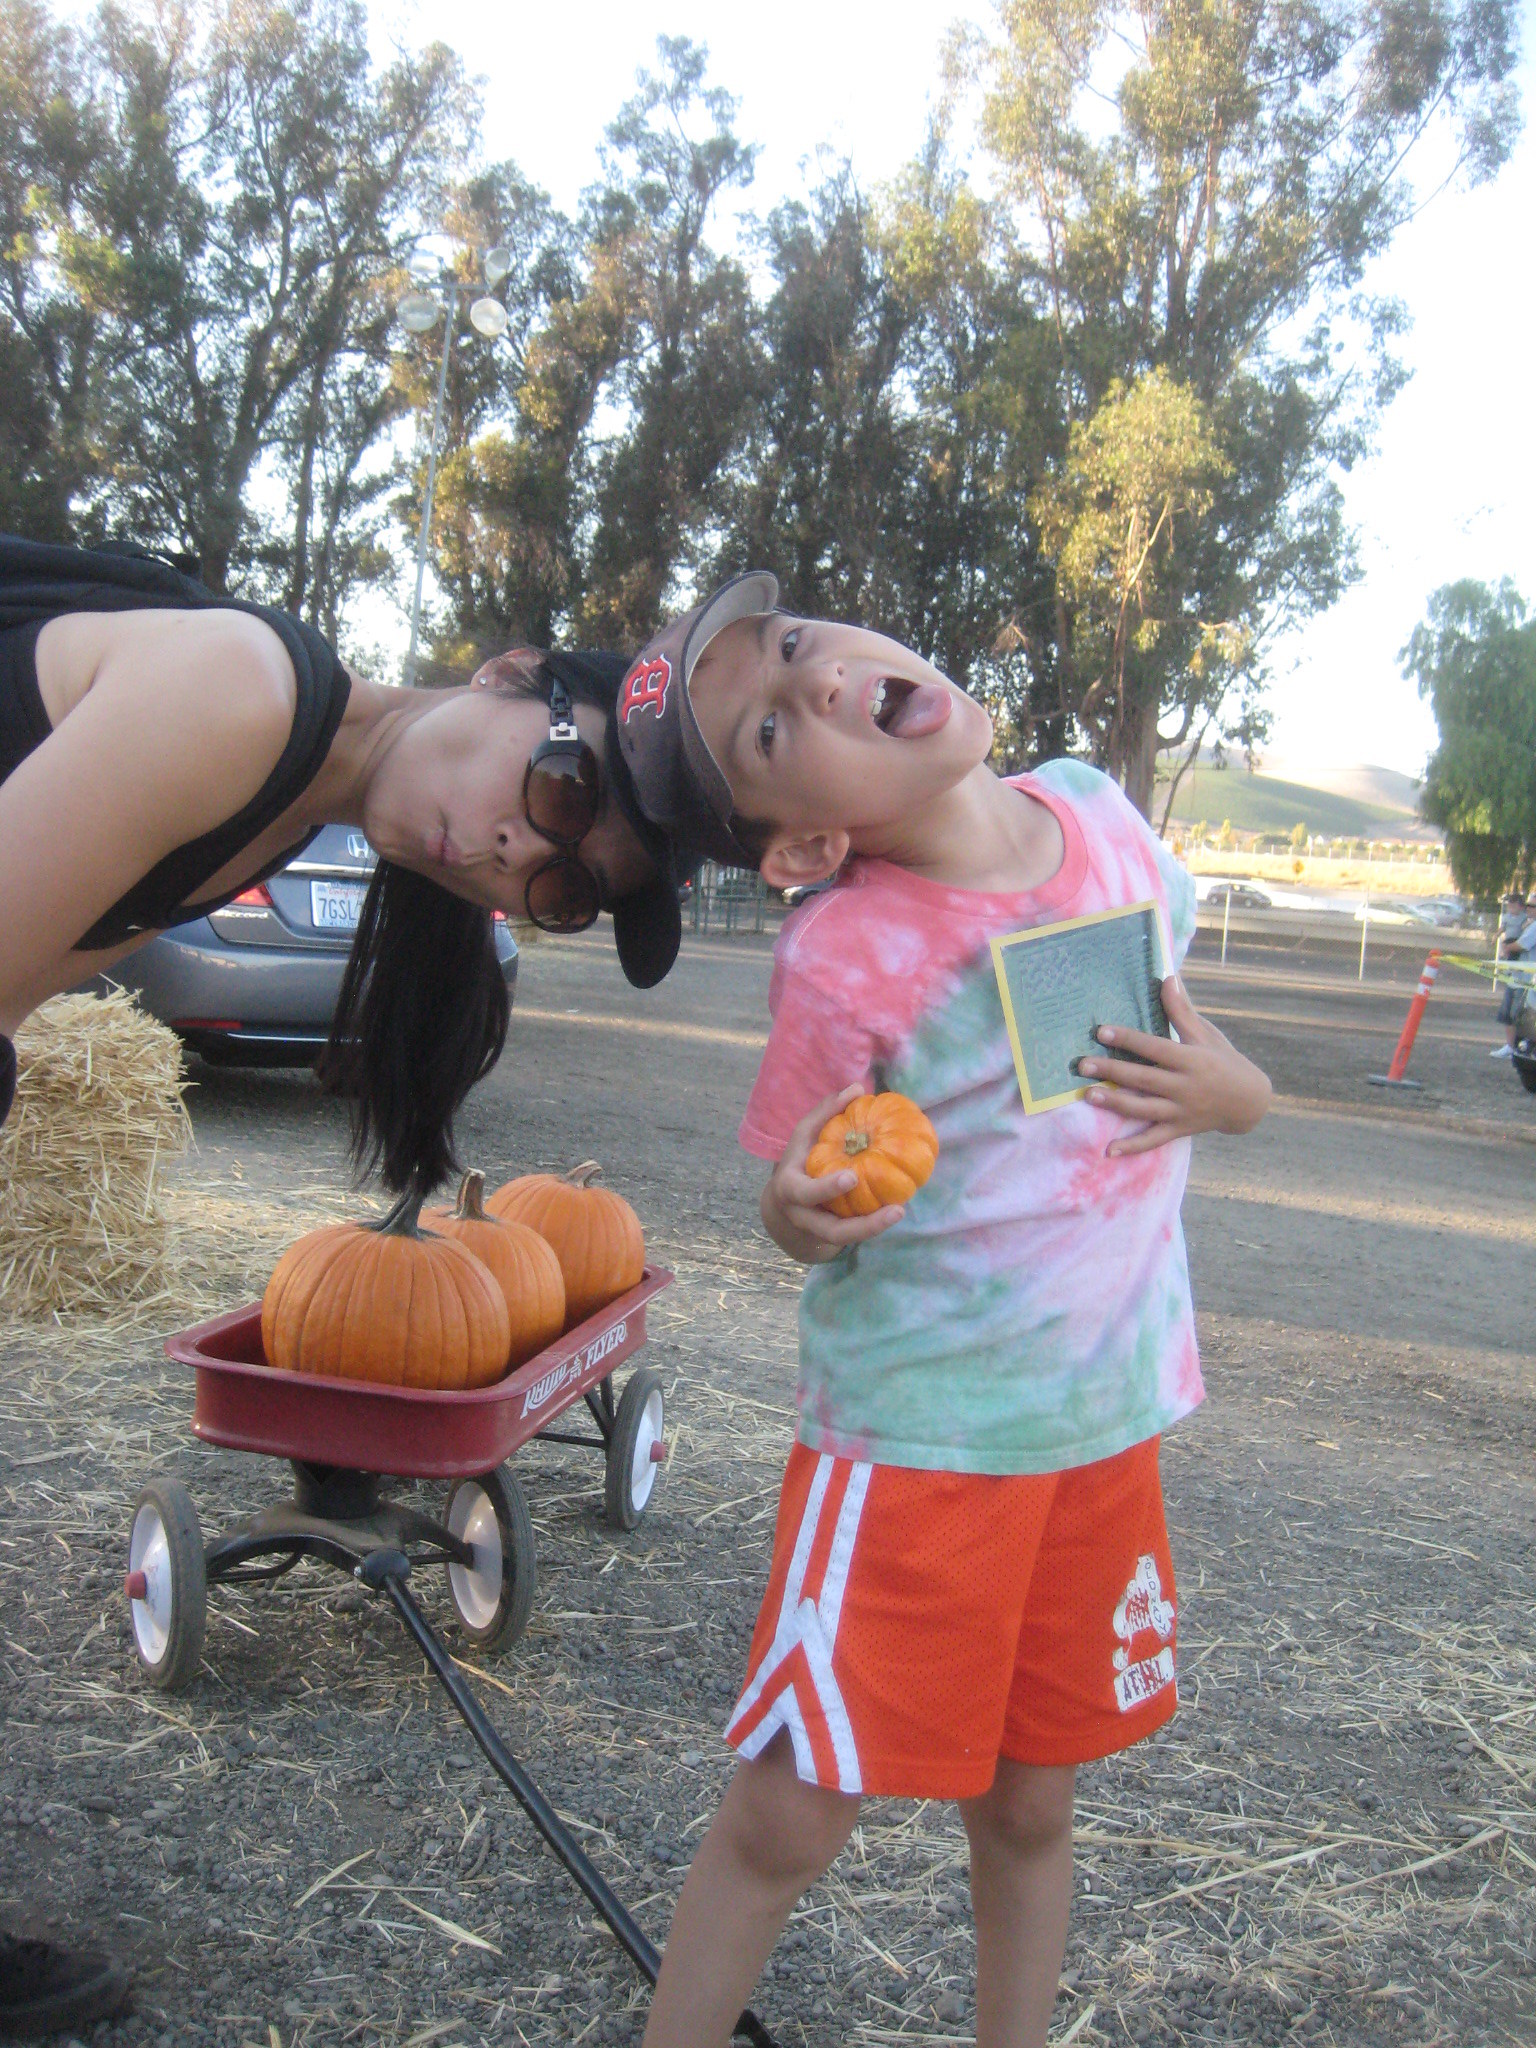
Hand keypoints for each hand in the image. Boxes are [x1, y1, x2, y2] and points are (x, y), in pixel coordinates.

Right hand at [761, 1083, 905, 1263]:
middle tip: (896, 1210)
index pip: (804, 1191)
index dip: (826, 1188)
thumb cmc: (798, 1161)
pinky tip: (898, 1207)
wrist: (783, 1208)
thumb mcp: (803, 1137)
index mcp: (790, 1190)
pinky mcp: (834, 1238)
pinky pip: (855, 1235)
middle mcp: (803, 1216)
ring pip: (847, 1239)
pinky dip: (876, 1223)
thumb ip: (826, 1112)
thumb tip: (856, 1088)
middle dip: (862, 1225)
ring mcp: (819, 1232)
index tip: (851, 1177)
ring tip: (900, 1211)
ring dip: (875, 1229)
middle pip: (831, 1231)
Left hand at [1077, 976, 1271, 1157]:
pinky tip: (1109, 1151)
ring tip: (1089, 1096)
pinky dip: (1133, 1147)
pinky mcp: (1180, 1129)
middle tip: (1082, 1065)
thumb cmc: (1224, 1061)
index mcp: (1191, 1060)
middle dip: (1112, 1071)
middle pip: (1143, 1079)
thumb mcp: (1206, 1035)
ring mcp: (1181, 1111)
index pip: (1155, 1048)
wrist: (1249, 1101)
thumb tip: (1167, 977)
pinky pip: (1154, 1139)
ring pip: (1144, 1108)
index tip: (1100, 1031)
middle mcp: (1185, 1087)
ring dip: (1115, 1104)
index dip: (1128, 1040)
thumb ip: (1182, 1011)